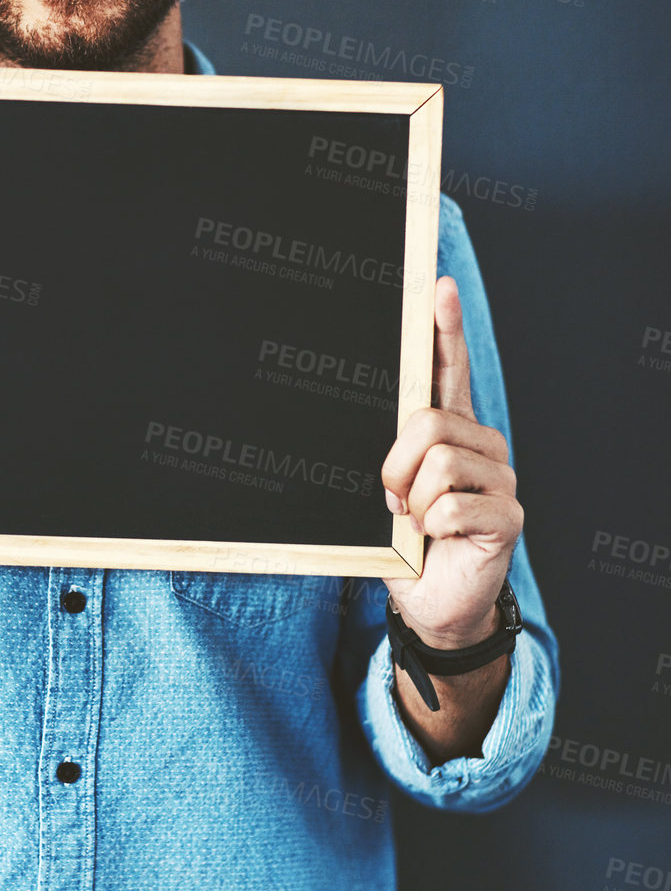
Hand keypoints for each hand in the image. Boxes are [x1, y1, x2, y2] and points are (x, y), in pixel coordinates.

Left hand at [380, 275, 522, 649]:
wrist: (429, 604)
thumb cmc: (404, 542)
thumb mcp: (388, 489)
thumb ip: (391, 451)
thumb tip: (383, 424)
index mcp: (450, 430)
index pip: (449, 369)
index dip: (444, 328)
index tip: (437, 287)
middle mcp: (482, 445)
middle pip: (428, 421)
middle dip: (395, 464)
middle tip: (391, 499)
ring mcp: (500, 478)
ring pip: (439, 462)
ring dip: (411, 500)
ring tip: (415, 522)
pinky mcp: (508, 516)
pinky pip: (453, 505)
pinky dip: (431, 527)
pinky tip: (436, 538)